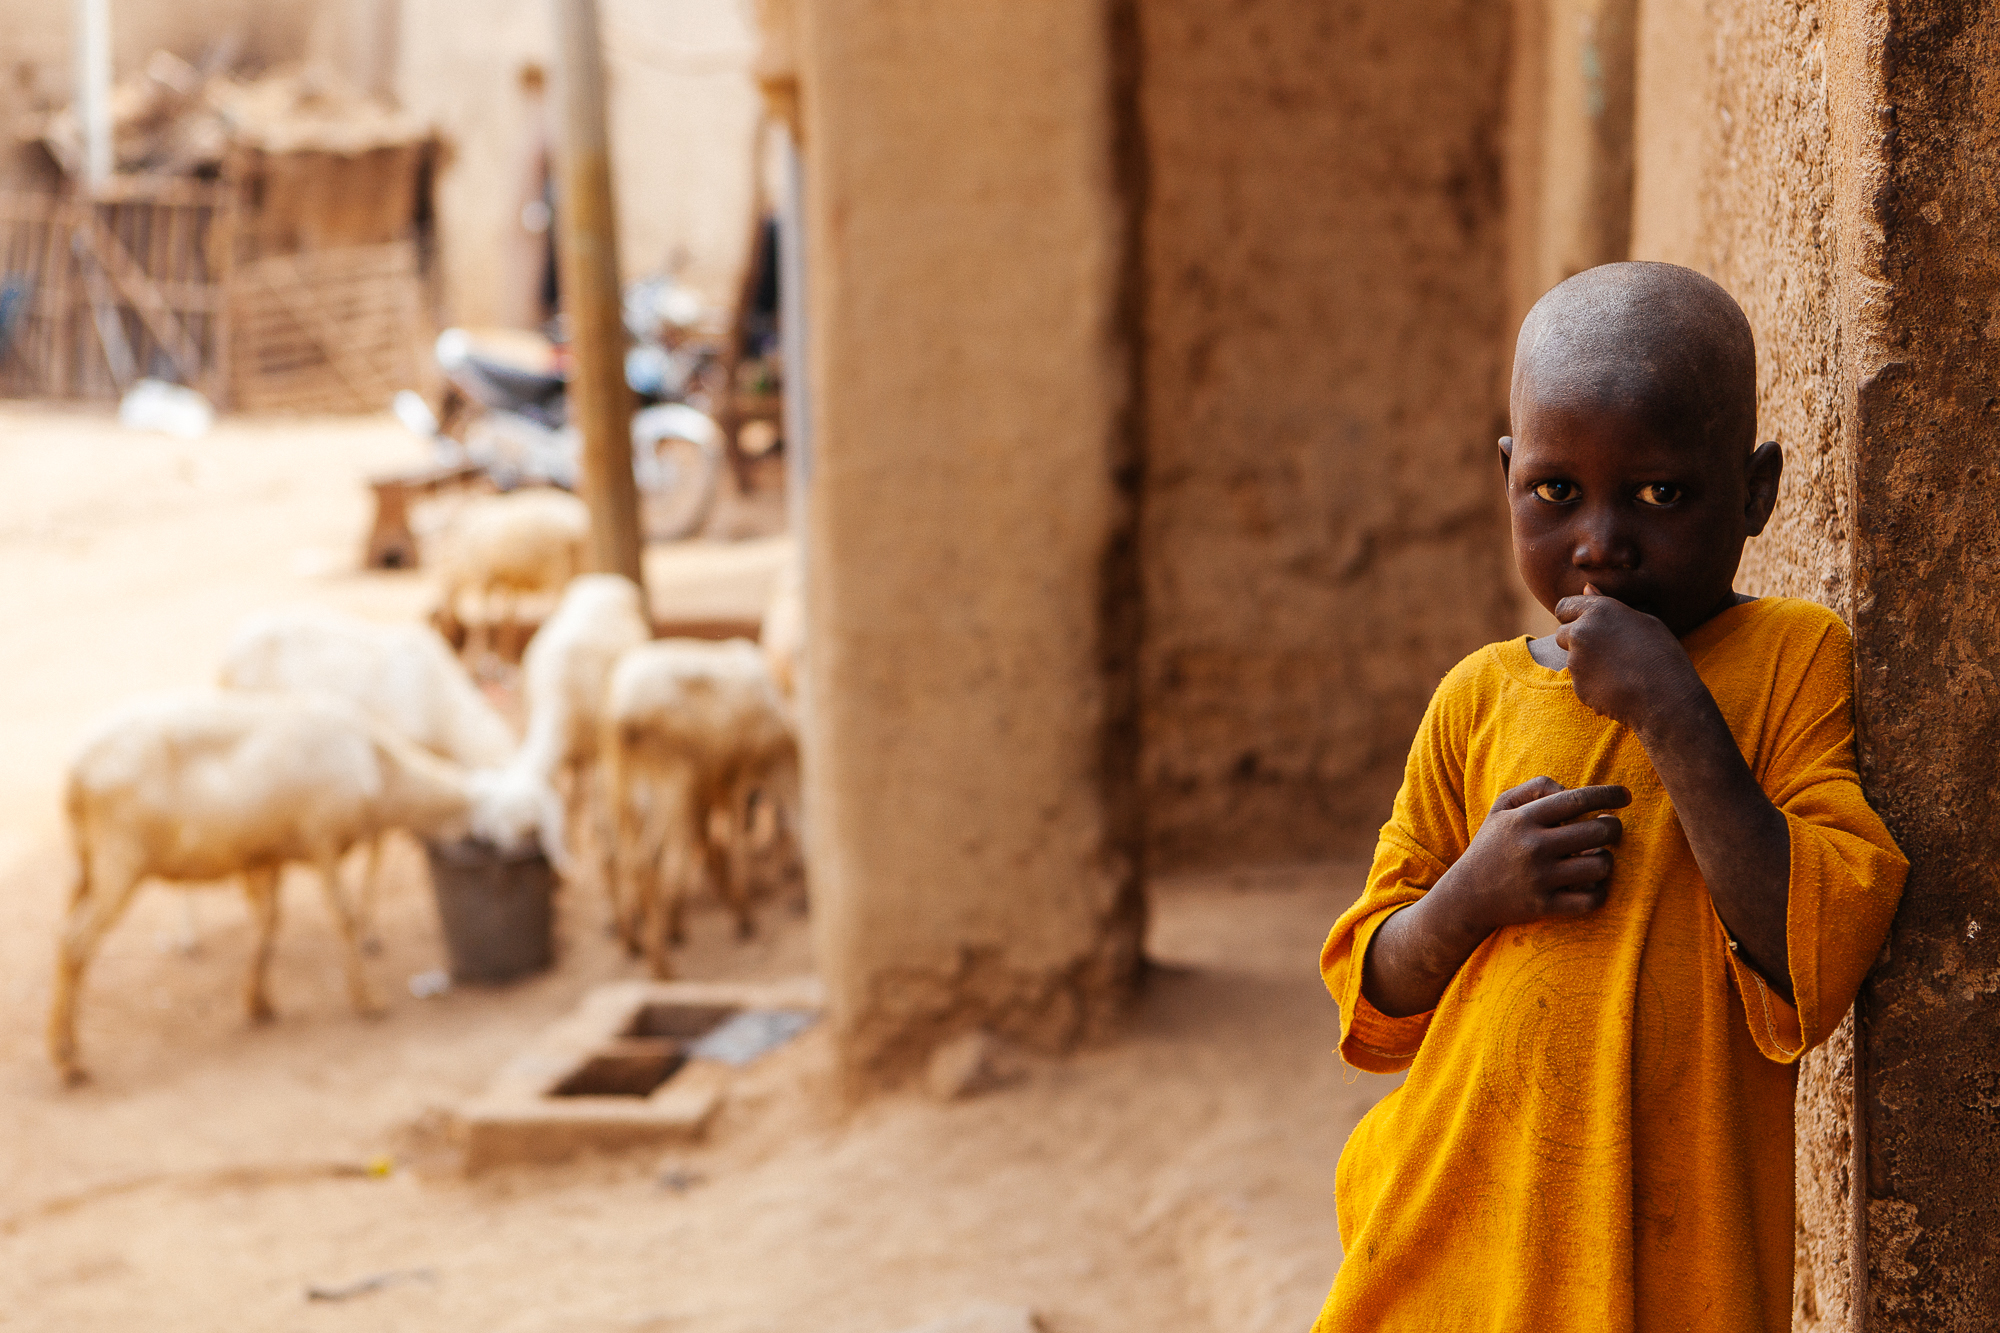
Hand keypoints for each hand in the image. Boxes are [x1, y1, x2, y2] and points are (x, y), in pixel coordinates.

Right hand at [1432, 776, 1630, 935]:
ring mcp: (1540, 879)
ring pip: (1600, 866)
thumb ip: (1536, 788)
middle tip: (1610, 829)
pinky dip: (1599, 891)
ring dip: (1606, 860)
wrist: (1466, 896)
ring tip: (1597, 856)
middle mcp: (1533, 847)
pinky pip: (1591, 899)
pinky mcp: (1545, 906)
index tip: (1625, 796)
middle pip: (1597, 832)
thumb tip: (1571, 789)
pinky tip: (1591, 884)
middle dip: (1613, 828)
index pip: (1576, 799)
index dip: (1608, 794)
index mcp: (1523, 820)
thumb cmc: (1491, 846)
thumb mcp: (1502, 808)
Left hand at [1555, 584, 1703, 733]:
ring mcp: (1576, 661)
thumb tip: (1586, 588)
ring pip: (1571, 659)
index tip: (1587, 624)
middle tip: (1606, 650)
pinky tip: (1617, 686)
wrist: (1666, 698)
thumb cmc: (1663, 655)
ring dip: (1586, 663)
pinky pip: (1580, 682)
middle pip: (1561, 634)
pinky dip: (1592, 684)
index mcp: (1598, 611)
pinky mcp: (1577, 686)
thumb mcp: (1645, 621)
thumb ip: (1608, 604)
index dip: (1573, 616)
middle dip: (1575, 641)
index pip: (1563, 607)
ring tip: (1619, 670)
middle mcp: (1581, 632)